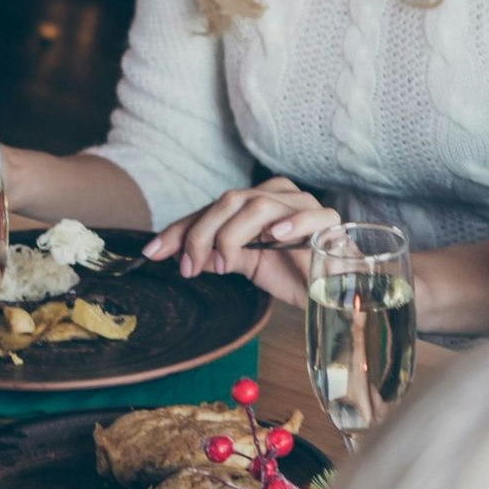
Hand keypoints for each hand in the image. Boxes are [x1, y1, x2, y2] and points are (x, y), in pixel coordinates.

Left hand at [148, 177, 339, 303]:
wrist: (336, 292)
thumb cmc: (294, 274)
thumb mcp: (247, 264)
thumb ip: (217, 255)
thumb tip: (180, 256)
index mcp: (257, 202)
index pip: (212, 209)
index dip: (180, 229)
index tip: (152, 252)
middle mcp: (277, 196)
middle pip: (229, 202)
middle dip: (200, 235)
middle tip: (187, 266)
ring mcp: (304, 206)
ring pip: (258, 205)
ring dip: (232, 235)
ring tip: (224, 264)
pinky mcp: (329, 223)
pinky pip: (311, 215)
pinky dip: (291, 222)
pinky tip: (275, 235)